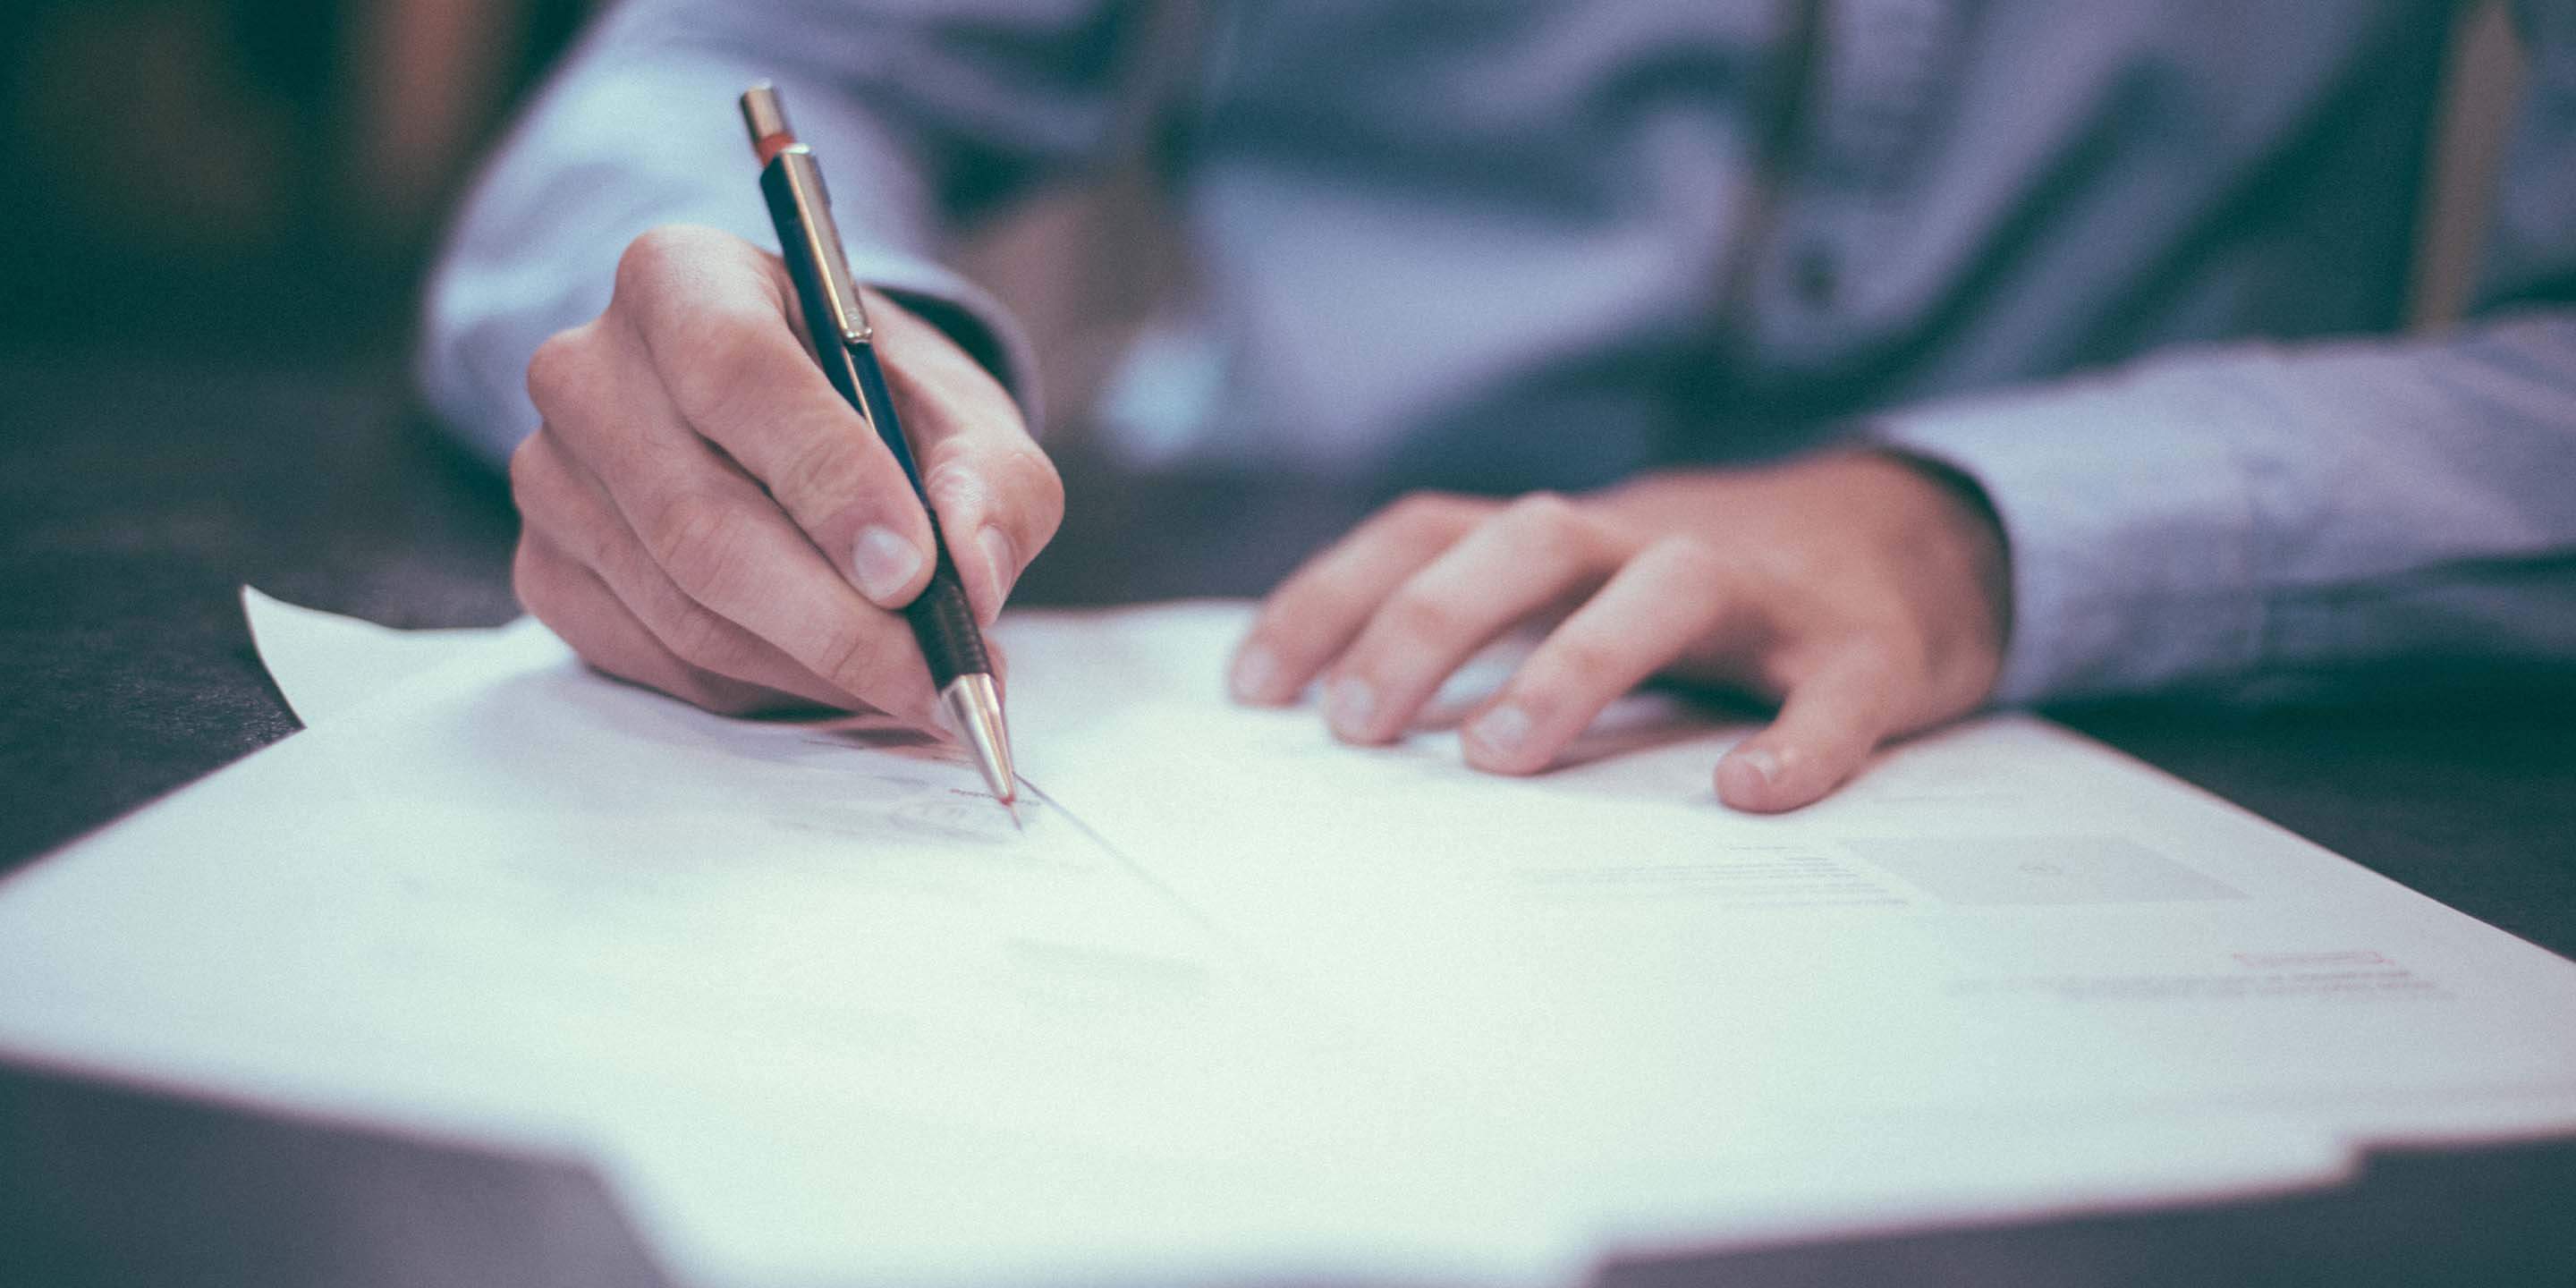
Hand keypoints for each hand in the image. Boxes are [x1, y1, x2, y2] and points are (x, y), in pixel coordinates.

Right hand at [510, 225, 1060, 723]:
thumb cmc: (878, 405)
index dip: (828, 480)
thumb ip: (991, 481)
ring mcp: (551, 476)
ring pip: (684, 609)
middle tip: (937, 677)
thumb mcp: (964, 414)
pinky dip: (763, 687)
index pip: (736, 372)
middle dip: (836, 620)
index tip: (913, 572)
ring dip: (814, 666)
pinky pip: (658, 660)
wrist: (797, 427)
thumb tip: (972, 574)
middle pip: (699, 520)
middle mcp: (588, 369)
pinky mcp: (547, 570)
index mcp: (682, 278)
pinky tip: (831, 672)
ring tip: (912, 680)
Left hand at [1228, 452, 2010, 810]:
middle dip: (1429, 622)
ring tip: (1498, 757)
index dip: (1333, 595)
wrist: (1917, 544)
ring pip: (1666, 586)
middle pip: (1528, 539)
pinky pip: (1834, 690)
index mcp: (1569, 538)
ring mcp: (1764, 592)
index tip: (1252, 689)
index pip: (1429, 531)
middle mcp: (1651, 541)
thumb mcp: (1584, 589)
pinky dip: (1798, 739)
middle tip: (1355, 728)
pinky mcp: (1865, 650)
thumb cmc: (1708, 597)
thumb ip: (1484, 631)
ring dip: (1574, 661)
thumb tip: (1335, 722)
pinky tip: (1750, 794)